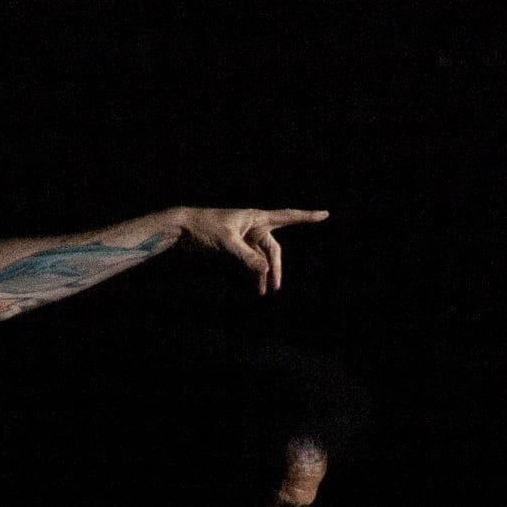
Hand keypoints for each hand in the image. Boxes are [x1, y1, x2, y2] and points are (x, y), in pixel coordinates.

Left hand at [178, 207, 328, 294]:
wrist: (182, 230)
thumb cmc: (204, 228)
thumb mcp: (227, 242)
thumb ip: (246, 257)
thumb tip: (265, 271)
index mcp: (255, 217)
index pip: (287, 216)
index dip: (306, 216)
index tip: (325, 214)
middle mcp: (253, 227)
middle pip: (273, 249)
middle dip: (275, 268)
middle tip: (274, 288)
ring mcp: (245, 239)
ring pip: (262, 259)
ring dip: (263, 275)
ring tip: (262, 293)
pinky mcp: (236, 249)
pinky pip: (250, 263)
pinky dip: (252, 275)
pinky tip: (254, 288)